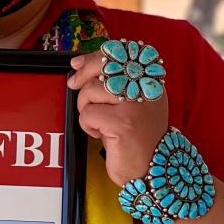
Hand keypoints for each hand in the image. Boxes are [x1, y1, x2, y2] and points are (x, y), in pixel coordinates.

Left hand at [68, 50, 169, 185]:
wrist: (151, 169)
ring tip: (99, 123)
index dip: (95, 56)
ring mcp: (135, 106)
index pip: (122, 55)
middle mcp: (146, 90)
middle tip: (73, 84)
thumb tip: (80, 65)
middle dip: (82, 75)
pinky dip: (87, 125)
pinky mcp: (122, 123)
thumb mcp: (130, 106)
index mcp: (149, 82)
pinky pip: (88, 114)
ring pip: (91, 91)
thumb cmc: (135, 138)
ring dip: (85, 108)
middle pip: (104, 67)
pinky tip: (101, 135)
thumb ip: (115, 85)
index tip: (77, 63)